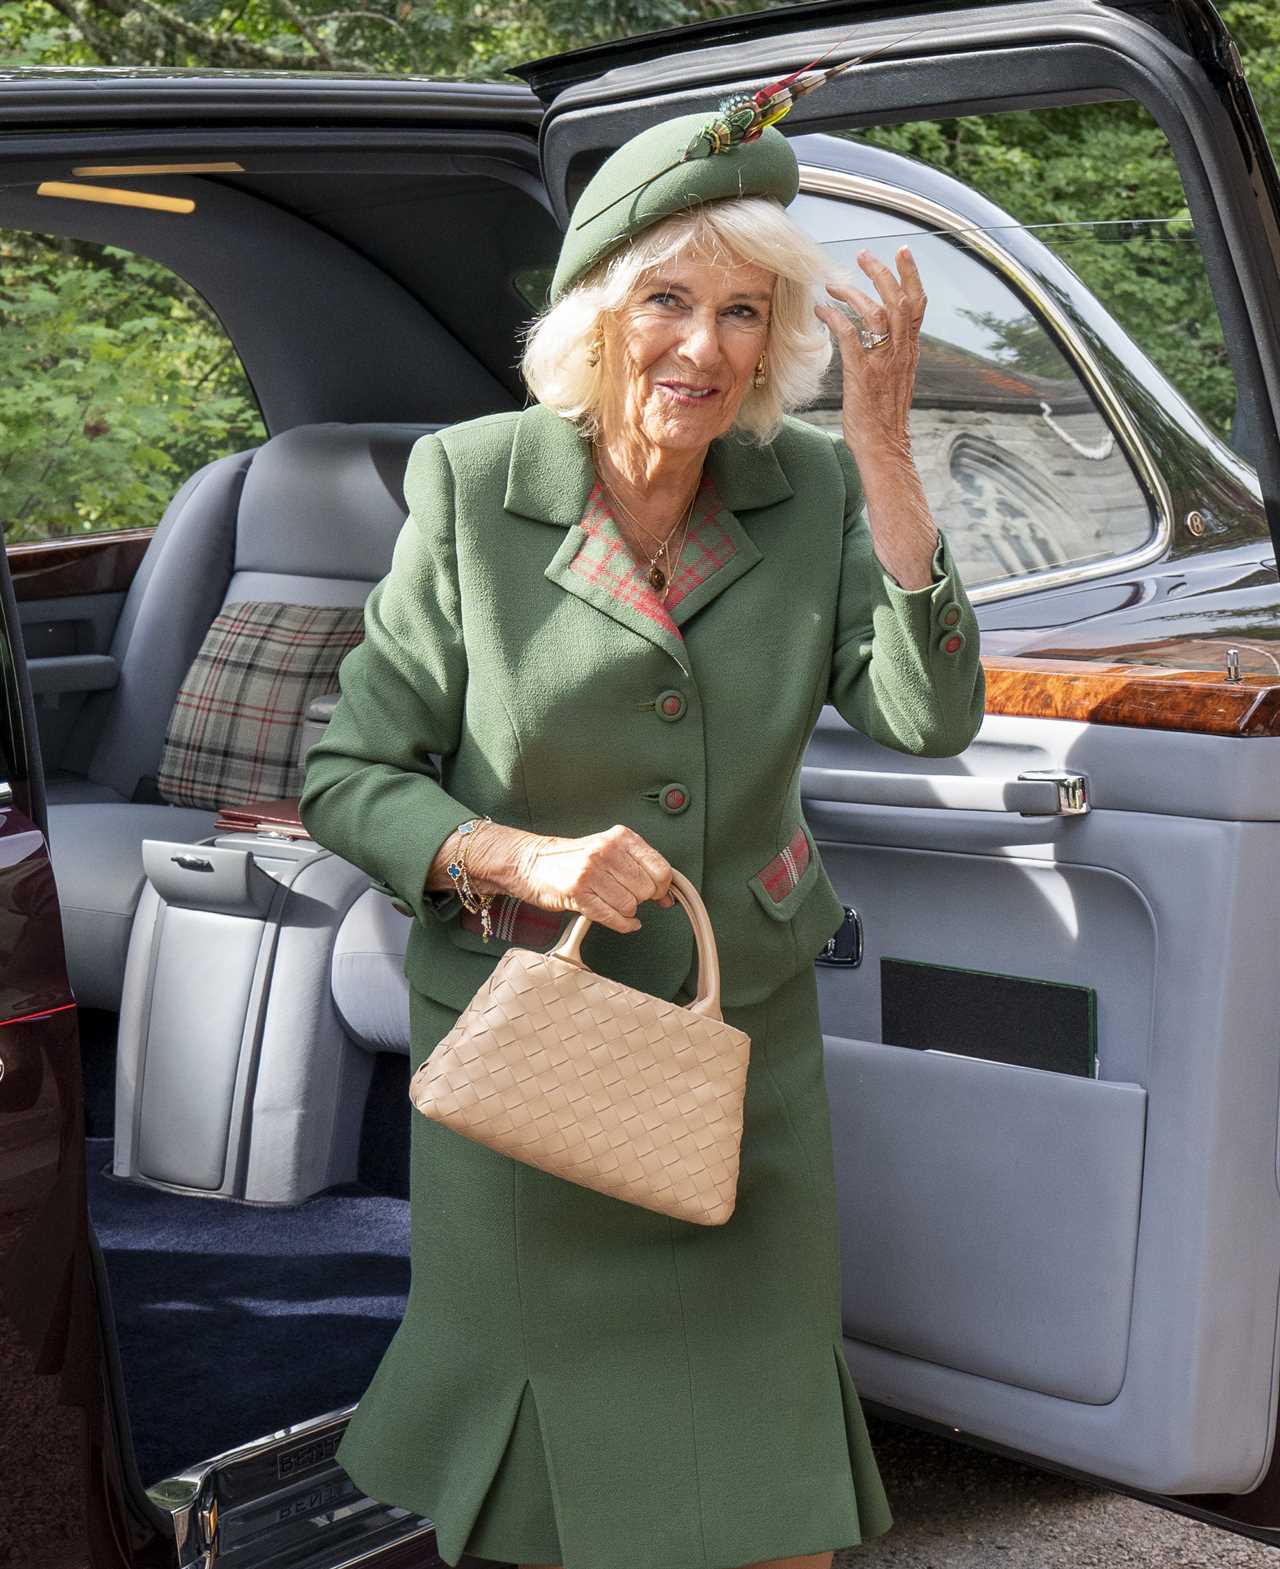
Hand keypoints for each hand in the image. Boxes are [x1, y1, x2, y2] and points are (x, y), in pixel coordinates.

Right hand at [508, 824, 676, 935]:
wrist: (532, 862)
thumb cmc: (573, 857)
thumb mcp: (609, 849)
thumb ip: (639, 866)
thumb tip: (669, 895)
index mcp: (620, 837)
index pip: (659, 868)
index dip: (663, 886)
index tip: (659, 892)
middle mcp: (606, 852)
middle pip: (647, 890)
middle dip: (642, 899)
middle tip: (629, 895)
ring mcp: (590, 873)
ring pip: (631, 906)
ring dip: (627, 911)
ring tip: (613, 901)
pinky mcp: (577, 894)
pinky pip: (613, 918)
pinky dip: (623, 924)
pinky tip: (623, 921)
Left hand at [814, 245, 925, 461]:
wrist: (884, 447)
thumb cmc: (884, 418)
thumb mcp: (895, 379)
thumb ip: (891, 355)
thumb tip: (878, 337)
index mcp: (909, 351)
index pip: (917, 305)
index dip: (911, 275)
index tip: (902, 253)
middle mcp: (900, 352)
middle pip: (899, 300)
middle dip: (881, 272)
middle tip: (863, 255)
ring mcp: (883, 362)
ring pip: (876, 314)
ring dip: (854, 293)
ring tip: (834, 284)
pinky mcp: (862, 374)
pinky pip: (850, 337)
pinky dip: (835, 318)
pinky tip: (821, 310)